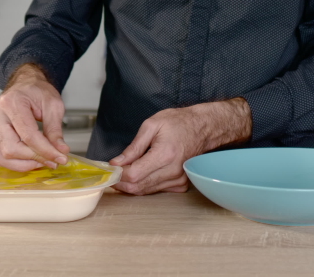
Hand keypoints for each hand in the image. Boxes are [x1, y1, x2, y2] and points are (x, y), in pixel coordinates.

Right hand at [0, 63, 70, 171]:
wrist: (23, 85)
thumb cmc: (36, 92)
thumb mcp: (53, 105)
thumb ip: (55, 130)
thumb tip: (60, 151)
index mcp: (11, 103)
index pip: (28, 135)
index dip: (45, 151)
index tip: (61, 158)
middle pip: (11, 149)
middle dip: (34, 159)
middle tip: (53, 161)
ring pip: (0, 157)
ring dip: (23, 164)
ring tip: (41, 161)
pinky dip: (13, 162)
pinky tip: (28, 159)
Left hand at [110, 98, 251, 194]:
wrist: (203, 128)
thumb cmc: (179, 123)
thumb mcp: (151, 126)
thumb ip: (133, 147)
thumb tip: (117, 163)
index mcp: (164, 154)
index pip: (134, 175)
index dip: (117, 175)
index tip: (109, 170)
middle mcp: (173, 171)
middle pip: (138, 187)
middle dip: (121, 182)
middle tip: (112, 173)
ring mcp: (178, 180)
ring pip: (146, 191)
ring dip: (131, 184)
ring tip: (124, 172)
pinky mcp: (180, 184)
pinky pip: (156, 190)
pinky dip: (145, 185)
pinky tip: (142, 174)